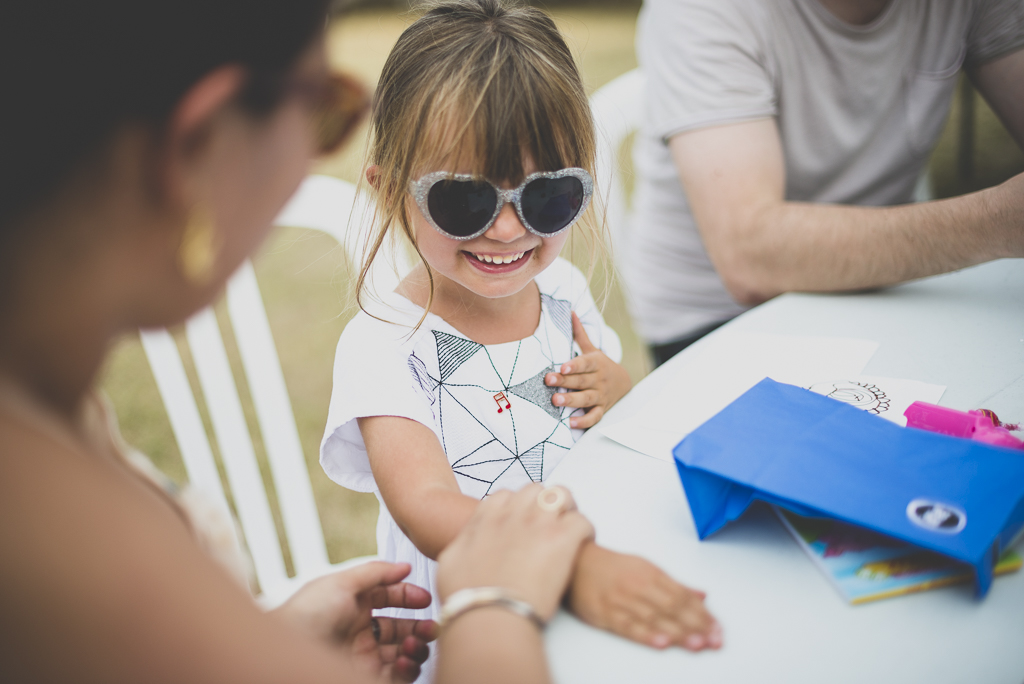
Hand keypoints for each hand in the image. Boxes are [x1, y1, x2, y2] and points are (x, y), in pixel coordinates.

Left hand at [273, 562, 437, 681]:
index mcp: (353, 605)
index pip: (389, 599)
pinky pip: (398, 676)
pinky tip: (403, 659)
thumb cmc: (307, 614)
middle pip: (401, 628)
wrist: (285, 653)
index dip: (408, 597)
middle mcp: (360, 631)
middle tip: (429, 626)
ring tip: (414, 643)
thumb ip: (375, 572)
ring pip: (403, 653)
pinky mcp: (367, 677)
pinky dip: (407, 669)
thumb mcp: (341, 582)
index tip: (424, 599)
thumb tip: (405, 566)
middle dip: (419, 626)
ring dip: (416, 647)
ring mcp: (363, 657)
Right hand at [437, 484, 594, 621]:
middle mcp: (513, 514)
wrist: (488, 615)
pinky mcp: (562, 539)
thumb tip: (467, 542)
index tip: (521, 522)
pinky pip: (582, 521)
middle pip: (535, 490)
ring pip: (562, 494)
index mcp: (487, 517)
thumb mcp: (450, 561)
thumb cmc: (467, 596)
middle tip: (548, 524)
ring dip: (567, 509)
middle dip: (543, 503)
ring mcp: (539, 523)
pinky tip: (582, 545)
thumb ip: (463, 543)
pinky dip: (585, 531)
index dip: (516, 507)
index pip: (505, 496)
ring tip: (568, 528)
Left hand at [545, 312, 631, 428]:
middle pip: (581, 380)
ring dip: (571, 400)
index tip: (562, 367)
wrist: (624, 383)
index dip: (575, 365)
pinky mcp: (602, 409)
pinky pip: (594, 417)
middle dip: (565, 381)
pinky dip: (584, 421)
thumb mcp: (593, 349)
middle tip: (549, 381)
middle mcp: (599, 379)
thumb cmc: (601, 365)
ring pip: (586, 398)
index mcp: (596, 363)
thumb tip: (570, 311)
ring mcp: (601, 395)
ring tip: (556, 401)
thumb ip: (580, 334)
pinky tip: (571, 423)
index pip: (585, 363)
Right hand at [568, 544, 721, 651]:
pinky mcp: (606, 613)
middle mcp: (639, 586)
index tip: (718, 628)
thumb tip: (701, 595)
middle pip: (673, 608)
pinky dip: (645, 635)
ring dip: (678, 632)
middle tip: (714, 640)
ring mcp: (622, 600)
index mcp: (651, 574)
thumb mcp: (645, 568)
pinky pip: (628, 626)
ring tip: (697, 644)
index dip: (702, 613)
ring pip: (654, 618)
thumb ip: (674, 585)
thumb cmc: (611, 567)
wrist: (576, 561)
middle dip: (696, 625)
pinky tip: (661, 643)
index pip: (683, 596)